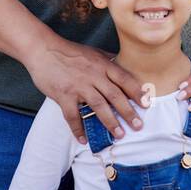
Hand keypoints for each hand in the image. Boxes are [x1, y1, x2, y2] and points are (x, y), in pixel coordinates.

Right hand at [23, 39, 145, 143]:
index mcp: (102, 65)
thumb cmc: (68, 51)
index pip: (124, 79)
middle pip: (115, 95)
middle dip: (128, 112)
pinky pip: (72, 116)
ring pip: (98, 106)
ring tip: (119, 134)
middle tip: (138, 126)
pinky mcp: (64, 95)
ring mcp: (78, 86)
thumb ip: (107, 60)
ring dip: (110, 122)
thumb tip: (122, 64)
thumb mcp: (92, 52)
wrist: (43, 50)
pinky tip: (83, 139)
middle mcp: (93, 75)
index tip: (147, 104)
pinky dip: (78, 129)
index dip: (137, 92)